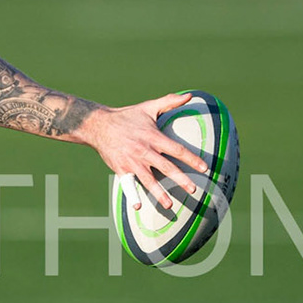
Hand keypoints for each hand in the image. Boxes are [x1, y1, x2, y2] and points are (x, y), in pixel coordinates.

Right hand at [76, 92, 210, 212]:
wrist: (98, 125)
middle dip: (180, 179)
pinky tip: (138, 207)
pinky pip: (127, 185)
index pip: (176, 149)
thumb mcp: (148, 107)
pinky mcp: (120, 169)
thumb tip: (190, 96)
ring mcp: (131, 161)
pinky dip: (132, 196)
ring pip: (148, 179)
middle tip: (193, 189)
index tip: (204, 167)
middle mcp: (143, 150)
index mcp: (153, 137)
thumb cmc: (127, 116)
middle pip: (165, 167)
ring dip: (159, 193)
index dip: (191, 158)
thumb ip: (170, 101)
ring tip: (169, 205)